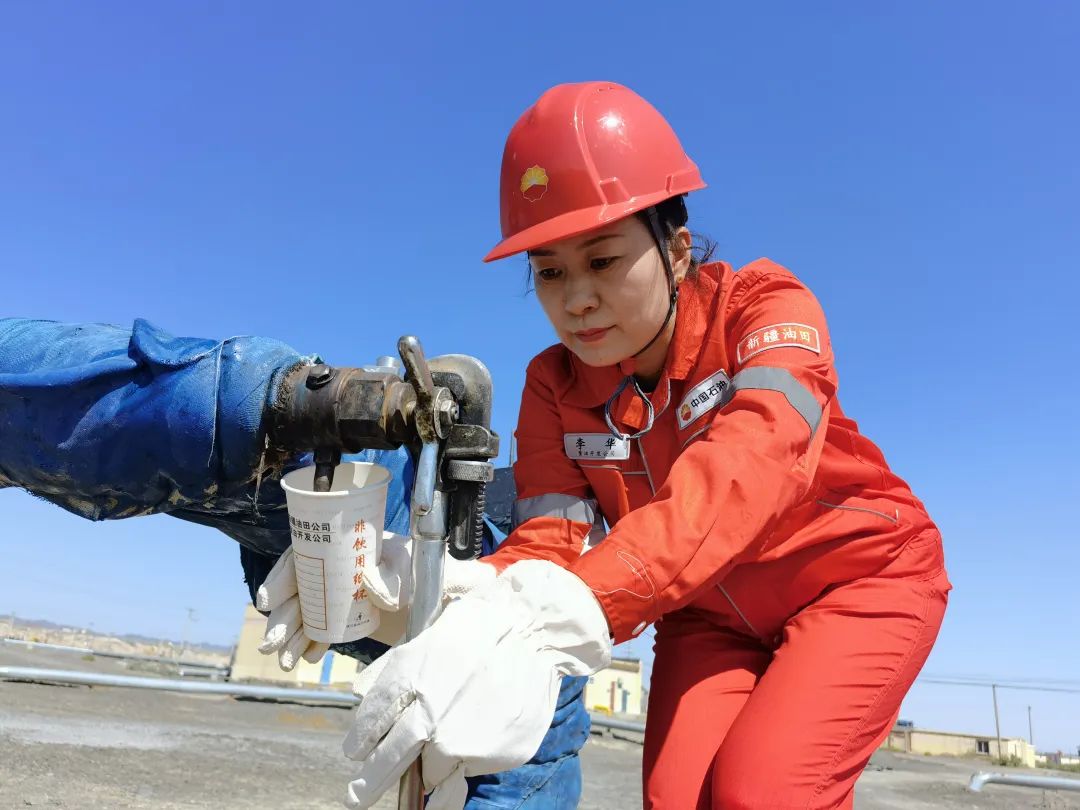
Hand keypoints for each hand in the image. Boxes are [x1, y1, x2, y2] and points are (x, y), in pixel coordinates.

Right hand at [256, 532, 412, 668]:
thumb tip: (365, 584)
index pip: (304, 556)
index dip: (281, 577)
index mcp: (343, 547)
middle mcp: (335, 571)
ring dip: (291, 638)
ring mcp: (339, 596)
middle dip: (282, 618)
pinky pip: (322, 631)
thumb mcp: (409, 568)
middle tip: (271, 644)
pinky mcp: (346, 618)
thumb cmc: (421, 572)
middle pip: (299, 592)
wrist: (434, 598)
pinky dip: (313, 645)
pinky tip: (310, 658)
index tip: (267, 600)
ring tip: (284, 662)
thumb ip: (390, 577)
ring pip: (306, 615)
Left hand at [341, 561, 610, 809]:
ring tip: (437, 754)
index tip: (356, 752)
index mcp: (408, 681)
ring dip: (428, 766)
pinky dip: (466, 760)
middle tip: (357, 796)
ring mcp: (460, 741)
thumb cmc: (481, 626)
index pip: (371, 725)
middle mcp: (428, 717)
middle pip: (387, 763)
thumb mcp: (428, 632)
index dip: (360, 741)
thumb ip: (392, 666)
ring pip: (430, 772)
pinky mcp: (491, 755)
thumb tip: (359, 692)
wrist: (535, 633)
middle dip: (368, 783)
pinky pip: (468, 768)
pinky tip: (477, 735)